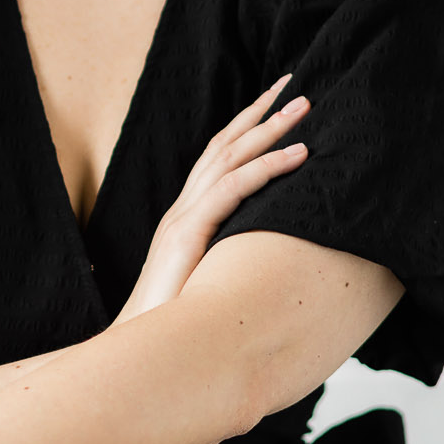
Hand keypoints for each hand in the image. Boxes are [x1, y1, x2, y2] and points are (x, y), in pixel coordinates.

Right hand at [116, 76, 309, 323]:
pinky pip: (233, 188)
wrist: (140, 356)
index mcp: (188, 218)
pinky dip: (268, 166)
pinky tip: (298, 155)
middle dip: (262, 113)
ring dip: (270, 129)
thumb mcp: (215, 286)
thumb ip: (237, 265)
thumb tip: (281, 261)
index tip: (280, 105)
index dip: (249, 128)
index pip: (220, 159)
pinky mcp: (188, 235)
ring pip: (230, 157)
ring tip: (303, 108)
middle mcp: (183, 210)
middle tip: (297, 88)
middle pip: (224, 145)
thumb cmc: (180, 329)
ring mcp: (183, 219)